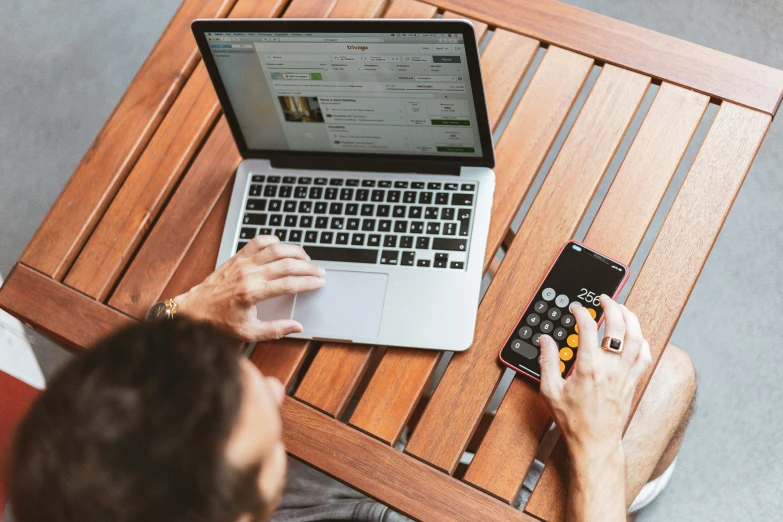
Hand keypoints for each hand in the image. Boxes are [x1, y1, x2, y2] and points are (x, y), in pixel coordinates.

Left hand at [175, 235, 324, 341]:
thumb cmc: (220, 321)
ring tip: (306, 259)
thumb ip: (276, 330)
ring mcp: (243, 262)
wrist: (196, 307)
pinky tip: (282, 247)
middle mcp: (249, 274)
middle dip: (308, 267)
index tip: (319, 282)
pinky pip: (259, 241)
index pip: (289, 284)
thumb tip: (297, 327)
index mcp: (253, 293)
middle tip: (319, 271)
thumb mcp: (249, 332)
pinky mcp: (238, 256)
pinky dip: (274, 240)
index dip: (308, 282)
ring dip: (295, 251)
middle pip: (287, 264)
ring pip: (276, 248)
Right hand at [538, 295, 650, 519]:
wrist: (594, 442)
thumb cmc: (573, 420)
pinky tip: (637, 335)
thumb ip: (547, 362)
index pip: (588, 328)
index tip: (576, 309)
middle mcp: (611, 368)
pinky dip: (643, 342)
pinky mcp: (633, 382)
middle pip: (618, 326)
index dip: (581, 312)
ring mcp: (625, 374)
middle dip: (612, 306)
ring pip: (637, 338)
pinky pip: (645, 356)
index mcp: (589, 367)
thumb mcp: (550, 390)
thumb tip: (545, 342)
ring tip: (623, 309)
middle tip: (604, 298)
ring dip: (631, 319)